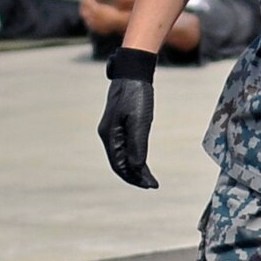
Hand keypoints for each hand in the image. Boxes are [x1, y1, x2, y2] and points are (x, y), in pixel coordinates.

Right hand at [98, 48, 159, 187]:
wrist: (132, 74)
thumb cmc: (137, 95)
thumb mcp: (140, 120)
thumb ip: (137, 144)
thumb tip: (137, 167)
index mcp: (110, 135)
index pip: (120, 165)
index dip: (135, 177)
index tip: (151, 185)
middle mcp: (108, 135)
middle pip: (119, 163)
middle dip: (135, 176)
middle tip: (152, 185)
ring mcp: (112, 130)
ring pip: (121, 156)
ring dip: (135, 169)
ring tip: (149, 178)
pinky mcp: (118, 125)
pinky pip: (124, 147)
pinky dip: (133, 157)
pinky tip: (142, 162)